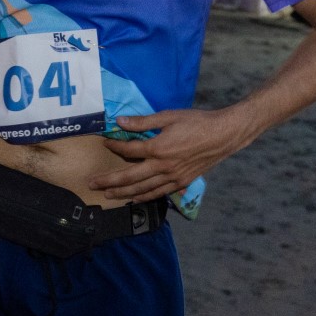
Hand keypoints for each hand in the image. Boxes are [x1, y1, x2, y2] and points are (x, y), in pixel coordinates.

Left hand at [93, 107, 254, 201]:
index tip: (105, 143)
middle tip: (91, 184)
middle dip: (109, 181)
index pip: (129, 150)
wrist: (224, 135)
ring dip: (123, 193)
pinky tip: (135, 199)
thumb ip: (143, 122)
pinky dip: (145, 197)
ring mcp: (173, 177)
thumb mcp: (169, 116)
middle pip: (130, 177)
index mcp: (159, 148)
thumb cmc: (197, 122)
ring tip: (108, 195)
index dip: (115, 147)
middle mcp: (163, 166)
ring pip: (143, 190)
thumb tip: (120, 122)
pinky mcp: (181, 182)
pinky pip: (159, 193)